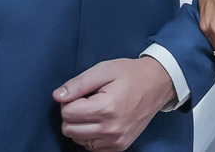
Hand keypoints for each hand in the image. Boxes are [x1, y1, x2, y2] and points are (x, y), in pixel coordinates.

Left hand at [54, 57, 174, 151]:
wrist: (157, 84)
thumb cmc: (131, 74)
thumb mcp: (104, 70)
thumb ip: (78, 84)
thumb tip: (57, 96)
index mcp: (106, 108)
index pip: (67, 113)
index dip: (70, 100)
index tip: (83, 92)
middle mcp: (111, 129)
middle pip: (69, 129)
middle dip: (73, 114)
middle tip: (88, 100)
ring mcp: (116, 141)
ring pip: (78, 139)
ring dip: (81, 125)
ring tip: (96, 109)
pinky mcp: (119, 147)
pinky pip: (91, 147)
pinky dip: (90, 135)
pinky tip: (101, 121)